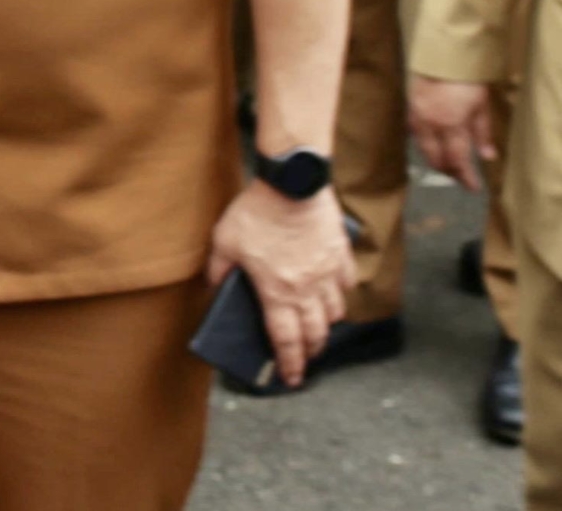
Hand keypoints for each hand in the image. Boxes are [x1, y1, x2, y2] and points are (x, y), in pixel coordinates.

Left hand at [210, 182, 352, 387]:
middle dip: (311, 351)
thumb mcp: (224, 241)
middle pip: (316, 333)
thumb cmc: (256, 212)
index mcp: (277, 293)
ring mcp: (328, 272)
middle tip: (306, 358)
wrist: (292, 182)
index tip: (291, 379)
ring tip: (319, 326)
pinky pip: (347, 282)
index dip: (289, 364)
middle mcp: (307, 290)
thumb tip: (214, 285)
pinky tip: (335, 291)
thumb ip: (218, 268)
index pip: (286, 341)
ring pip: (336, 311)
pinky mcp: (340, 253)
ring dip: (328, 324)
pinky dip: (342, 292)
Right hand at [409, 76, 496, 191]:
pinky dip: (426, 145)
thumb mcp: (481, 105)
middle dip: (450, 172)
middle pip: (437, 159)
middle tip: (463, 176)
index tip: (474, 187)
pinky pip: (416, 136)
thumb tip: (488, 157)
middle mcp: (430, 126)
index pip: (457, 160)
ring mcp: (417, 118)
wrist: (443, 53)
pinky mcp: (410, 110)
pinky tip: (435, 145)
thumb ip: (482, 133)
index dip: (466, 177)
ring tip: (451, 163)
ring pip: (424, 150)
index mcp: (451, 125)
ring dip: (437, 160)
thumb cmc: (467, 78)